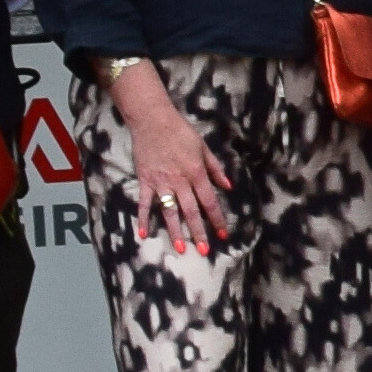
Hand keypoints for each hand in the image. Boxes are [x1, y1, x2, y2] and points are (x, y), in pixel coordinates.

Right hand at [110, 80, 234, 254]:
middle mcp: (180, 181)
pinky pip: (144, 203)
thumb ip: (215, 169)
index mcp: (196, 173)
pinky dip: (143, 219)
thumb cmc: (181, 131)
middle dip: (199, 232)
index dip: (217, 220)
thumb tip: (228, 186)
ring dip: (175, 231)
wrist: (153, 119)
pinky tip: (143, 234)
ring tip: (180, 248)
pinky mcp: (145, 181)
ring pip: (169, 211)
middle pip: (191, 211)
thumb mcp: (204, 147)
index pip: (209, 201)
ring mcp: (161, 182)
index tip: (223, 235)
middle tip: (204, 251)